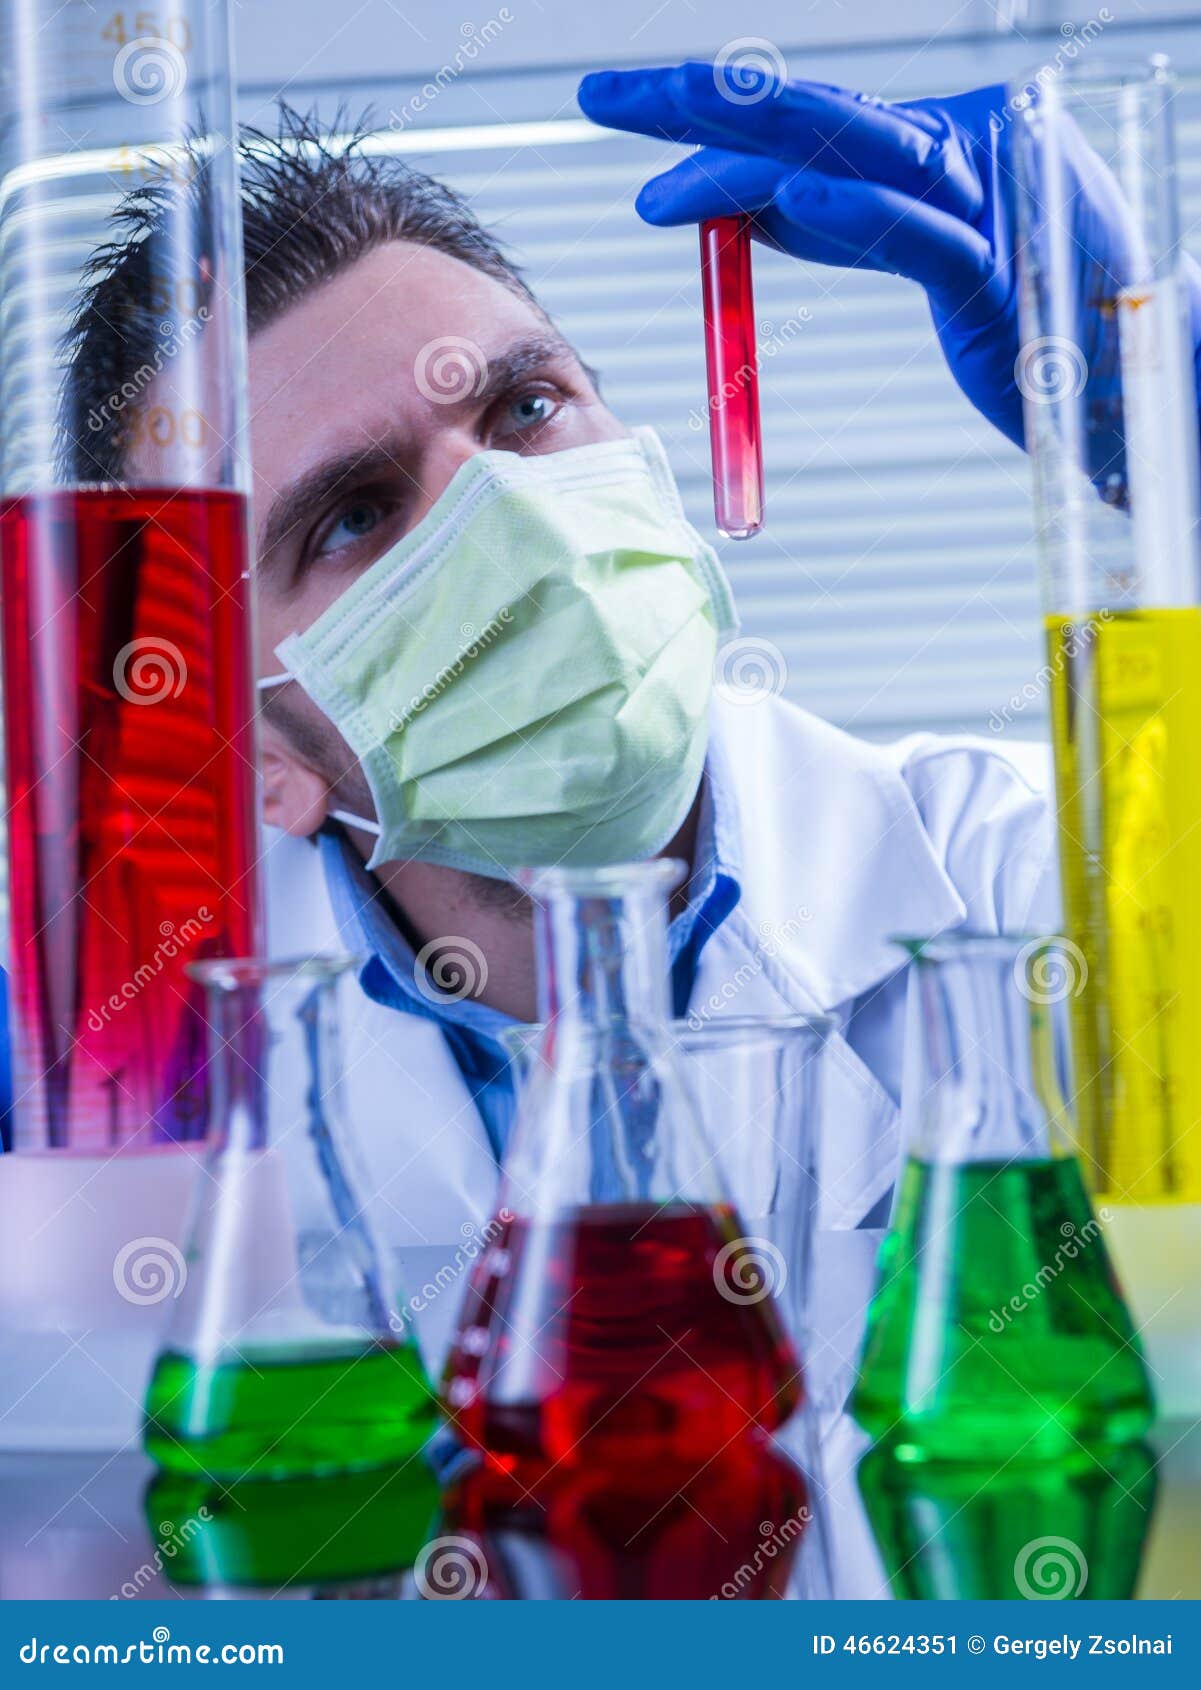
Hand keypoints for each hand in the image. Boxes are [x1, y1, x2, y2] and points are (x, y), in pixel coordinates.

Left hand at [577, 62, 1199, 458]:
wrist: (1128, 379)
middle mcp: (965, 146)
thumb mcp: (914, 254)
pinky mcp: (1005, 275)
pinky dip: (858, 214)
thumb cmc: (1026, 314)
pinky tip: (788, 202)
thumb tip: (743, 198)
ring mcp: (990, 202)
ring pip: (858, 152)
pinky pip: (924, 237)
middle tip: (608, 95)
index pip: (806, 117)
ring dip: (752, 148)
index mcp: (936, 140)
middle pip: (817, 108)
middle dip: (706, 99)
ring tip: (662, 148)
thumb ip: (835, 220)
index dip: (712, 115)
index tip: (625, 108)